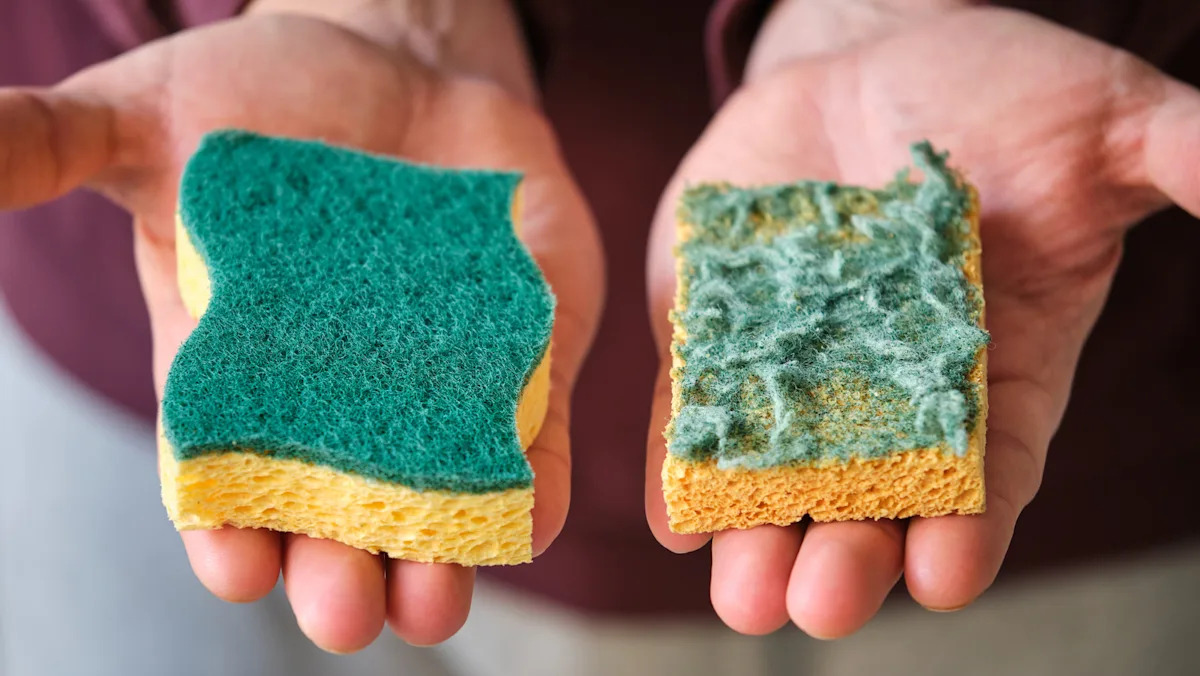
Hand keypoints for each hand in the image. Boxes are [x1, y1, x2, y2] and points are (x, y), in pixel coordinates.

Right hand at [0, 5, 601, 652]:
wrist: (398, 63)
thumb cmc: (263, 101)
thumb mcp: (146, 116)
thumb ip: (53, 147)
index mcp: (241, 372)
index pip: (229, 478)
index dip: (226, 530)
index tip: (234, 567)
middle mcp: (339, 400)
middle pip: (335, 514)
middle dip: (336, 569)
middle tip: (342, 612)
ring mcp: (435, 387)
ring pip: (436, 502)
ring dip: (437, 559)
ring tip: (432, 604)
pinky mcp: (521, 359)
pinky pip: (531, 439)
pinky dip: (533, 485)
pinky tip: (530, 521)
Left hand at [645, 6, 1199, 637]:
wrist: (876, 59)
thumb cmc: (1005, 99)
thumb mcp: (1101, 128)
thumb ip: (1173, 162)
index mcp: (993, 372)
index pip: (986, 473)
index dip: (969, 527)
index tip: (947, 575)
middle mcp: (891, 392)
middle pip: (872, 499)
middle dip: (848, 555)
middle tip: (823, 603)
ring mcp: (796, 369)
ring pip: (776, 479)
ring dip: (755, 540)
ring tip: (746, 595)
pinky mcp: (717, 335)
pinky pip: (696, 412)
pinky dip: (681, 466)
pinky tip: (674, 517)